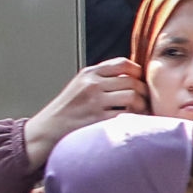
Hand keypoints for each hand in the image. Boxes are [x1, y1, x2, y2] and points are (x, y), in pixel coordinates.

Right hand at [24, 59, 148, 159]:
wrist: (47, 129)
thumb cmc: (67, 109)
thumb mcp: (80, 85)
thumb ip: (102, 78)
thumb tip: (132, 77)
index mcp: (89, 73)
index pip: (122, 63)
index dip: (137, 72)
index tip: (140, 81)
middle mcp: (92, 85)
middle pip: (131, 81)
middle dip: (143, 92)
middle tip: (145, 101)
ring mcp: (95, 102)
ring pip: (132, 96)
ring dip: (141, 106)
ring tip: (138, 112)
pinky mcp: (97, 120)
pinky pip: (126, 115)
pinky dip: (134, 119)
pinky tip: (132, 122)